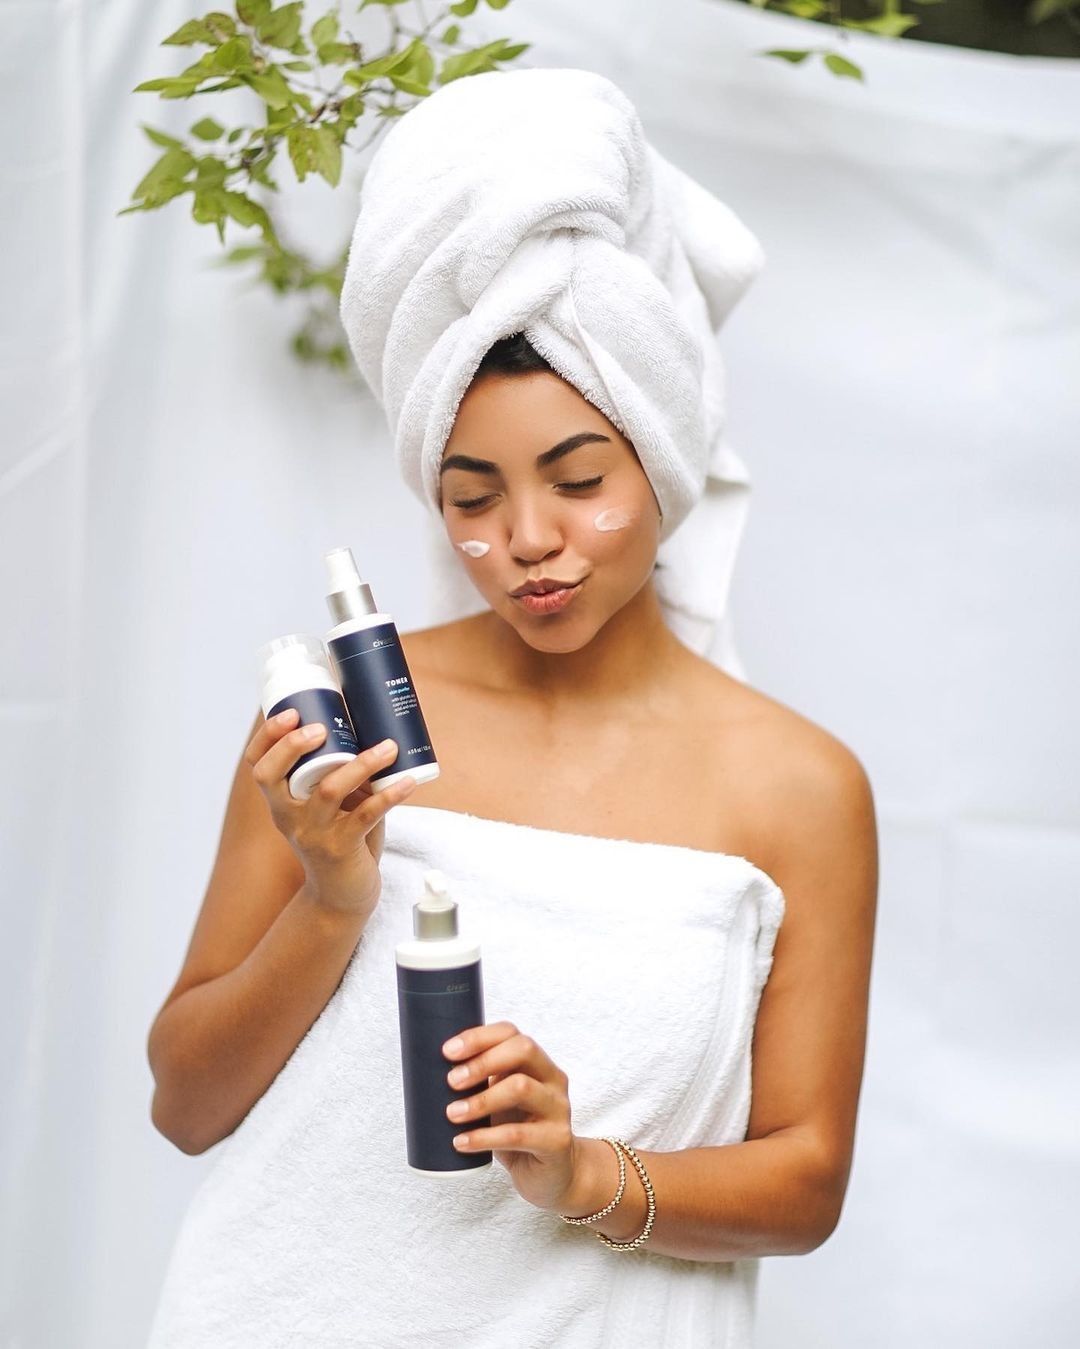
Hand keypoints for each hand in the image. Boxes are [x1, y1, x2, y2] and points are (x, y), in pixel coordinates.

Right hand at [245, 707, 417, 914]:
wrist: (343, 895)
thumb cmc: (339, 838)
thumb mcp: (328, 806)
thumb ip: (339, 773)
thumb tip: (369, 725)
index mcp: (281, 802)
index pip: (258, 765)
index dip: (268, 737)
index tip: (292, 713)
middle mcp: (288, 817)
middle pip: (272, 776)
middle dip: (292, 746)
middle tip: (320, 728)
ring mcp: (312, 834)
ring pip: (327, 792)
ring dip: (360, 764)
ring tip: (387, 747)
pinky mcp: (340, 849)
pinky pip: (365, 816)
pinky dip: (389, 795)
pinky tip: (407, 781)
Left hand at [442, 1020, 586, 1213]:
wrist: (552, 1175)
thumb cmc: (518, 1131)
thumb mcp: (501, 1101)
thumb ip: (481, 1084)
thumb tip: (428, 1073)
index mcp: (538, 1063)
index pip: (511, 1033)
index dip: (478, 1036)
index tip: (447, 1051)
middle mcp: (552, 1079)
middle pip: (523, 1049)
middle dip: (482, 1061)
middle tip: (450, 1081)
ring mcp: (558, 1109)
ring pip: (521, 1087)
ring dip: (480, 1099)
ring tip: (452, 1114)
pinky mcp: (556, 1141)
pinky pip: (518, 1135)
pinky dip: (484, 1137)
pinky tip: (462, 1142)